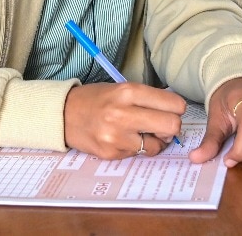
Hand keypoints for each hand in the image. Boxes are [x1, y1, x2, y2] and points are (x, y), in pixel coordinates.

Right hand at [64, 82, 185, 158]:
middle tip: (162, 125)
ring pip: (158, 145)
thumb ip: (147, 98)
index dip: (177, 109)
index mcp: (128, 91)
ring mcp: (116, 136)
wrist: (64, 114)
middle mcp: (123, 113)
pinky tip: (124, 139)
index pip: (173, 103)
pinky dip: (137, 148)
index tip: (172, 110)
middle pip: (171, 125)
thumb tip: (175, 112)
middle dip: (172, 127)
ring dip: (155, 141)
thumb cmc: (96, 99)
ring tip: (141, 133)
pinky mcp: (111, 153)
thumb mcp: (121, 88)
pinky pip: (139, 154)